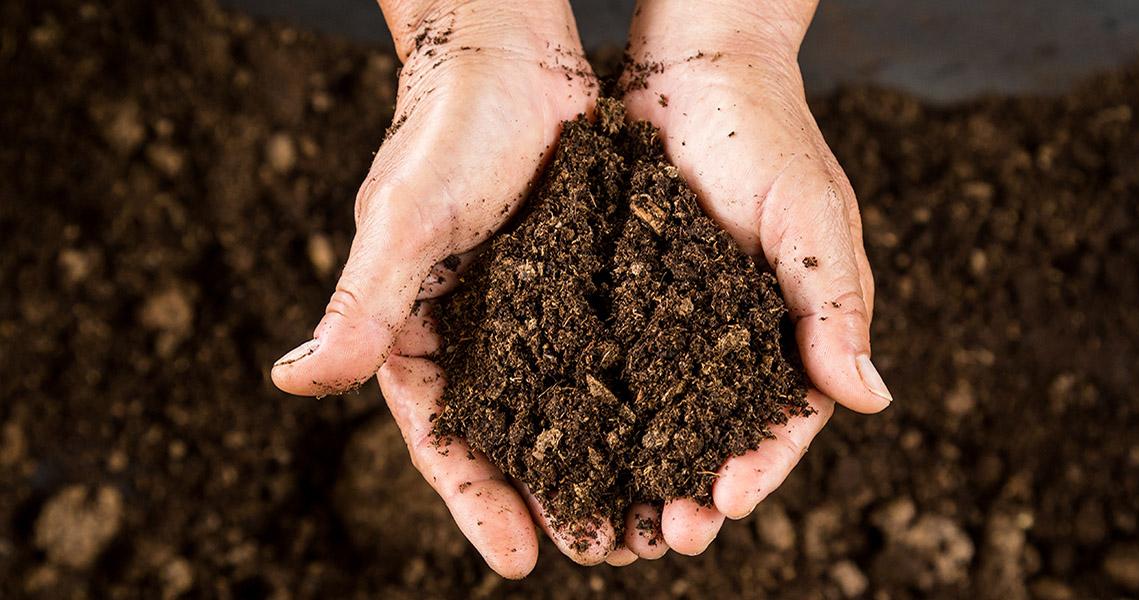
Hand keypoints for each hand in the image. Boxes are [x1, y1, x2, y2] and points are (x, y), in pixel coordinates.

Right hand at [270, 0, 608, 576]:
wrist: (510, 51)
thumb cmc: (445, 128)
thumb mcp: (406, 221)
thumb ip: (361, 306)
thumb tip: (292, 383)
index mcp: (416, 331)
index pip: (442, 436)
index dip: (476, 501)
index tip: (518, 561)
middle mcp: (475, 332)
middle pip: (510, 437)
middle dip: (549, 498)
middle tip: (600, 553)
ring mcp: (532, 311)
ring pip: (566, 405)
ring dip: (600, 461)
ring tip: (644, 517)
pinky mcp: (581, 281)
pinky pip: (608, 352)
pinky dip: (634, 397)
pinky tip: (673, 432)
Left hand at [617, 0, 892, 556]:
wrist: (692, 69)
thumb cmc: (766, 135)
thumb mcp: (811, 217)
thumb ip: (834, 304)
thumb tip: (871, 399)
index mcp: (791, 327)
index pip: (785, 417)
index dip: (760, 465)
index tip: (726, 504)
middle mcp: (732, 336)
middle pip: (717, 433)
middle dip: (695, 488)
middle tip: (665, 534)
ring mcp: (674, 321)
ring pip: (659, 415)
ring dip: (642, 469)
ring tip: (617, 517)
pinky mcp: (622, 298)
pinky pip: (609, 365)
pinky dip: (596, 412)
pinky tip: (570, 447)